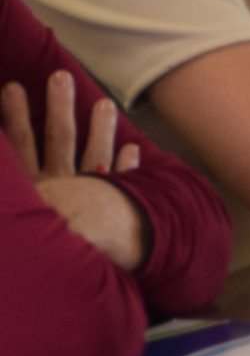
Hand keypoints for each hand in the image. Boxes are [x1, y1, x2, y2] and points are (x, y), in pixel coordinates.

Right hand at [2, 70, 148, 269]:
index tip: (11, 87)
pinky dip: (127, 165)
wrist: (62, 277)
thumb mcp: (15, 204)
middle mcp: (60, 189)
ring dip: (100, 128)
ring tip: (106, 104)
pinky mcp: (111, 214)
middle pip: (59, 139)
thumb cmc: (29, 247)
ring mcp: (88, 199)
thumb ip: (9, 178)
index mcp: (31, 190)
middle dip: (58, 106)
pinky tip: (133, 148)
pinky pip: (122, 184)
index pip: (19, 144)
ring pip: (94, 155)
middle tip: (61, 77)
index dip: (15, 116)